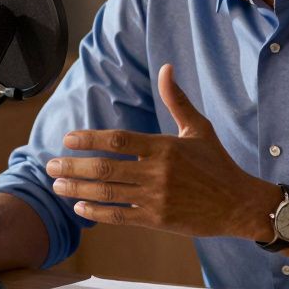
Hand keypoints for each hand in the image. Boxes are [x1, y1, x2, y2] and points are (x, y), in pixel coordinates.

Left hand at [47, 64, 272, 239]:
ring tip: (57, 186)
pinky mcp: (157, 220)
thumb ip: (177, 100)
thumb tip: (166, 68)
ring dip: (77, 190)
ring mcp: (156, 198)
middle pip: (104, 168)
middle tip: (50, 166)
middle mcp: (157, 172)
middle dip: (72, 167)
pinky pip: (119, 216)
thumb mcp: (199, 128)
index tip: (67, 140)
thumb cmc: (217, 163)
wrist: (238, 204)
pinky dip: (96, 213)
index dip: (88, 139)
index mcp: (165, 147)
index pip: (117, 140)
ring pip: (107, 193)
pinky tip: (80, 208)